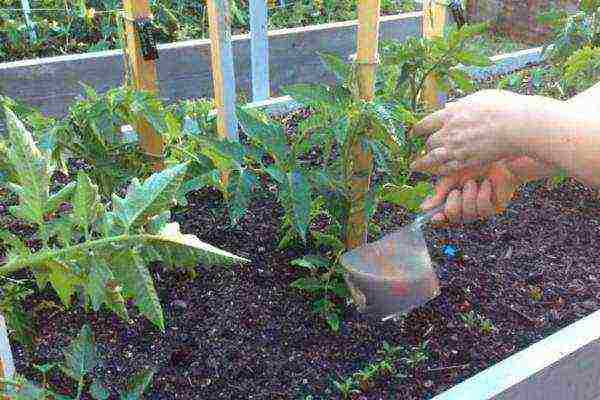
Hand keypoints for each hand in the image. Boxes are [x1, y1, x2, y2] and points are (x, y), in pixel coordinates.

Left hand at [409, 90, 560, 174]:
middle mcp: (450, 131)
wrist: (518, 125)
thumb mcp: (479, 97)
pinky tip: (435, 172)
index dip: (417, 129)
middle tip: (423, 149)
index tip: (413, 133)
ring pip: (432, 158)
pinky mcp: (467, 161)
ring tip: (415, 166)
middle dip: (426, 145)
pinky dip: (439, 170)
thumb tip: (449, 106)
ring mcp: (457, 148)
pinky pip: (447, 168)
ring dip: (422, 163)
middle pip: (429, 142)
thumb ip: (461, 104)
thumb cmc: (504, 107)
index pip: (426, 123)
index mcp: (451, 113)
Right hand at [422, 158, 529, 225]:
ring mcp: (479, 210)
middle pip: (453, 217)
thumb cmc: (473, 165)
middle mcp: (465, 208)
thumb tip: (423, 208)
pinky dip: (482, 193)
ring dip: (469, 196)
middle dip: (453, 203)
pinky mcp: (493, 208)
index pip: (443, 217)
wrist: (496, 159)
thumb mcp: (451, 178)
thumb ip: (439, 194)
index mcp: (452, 201)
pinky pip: (483, 208)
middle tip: (457, 190)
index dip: (438, 220)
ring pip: (468, 214)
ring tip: (473, 183)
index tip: (434, 218)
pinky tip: (485, 184)